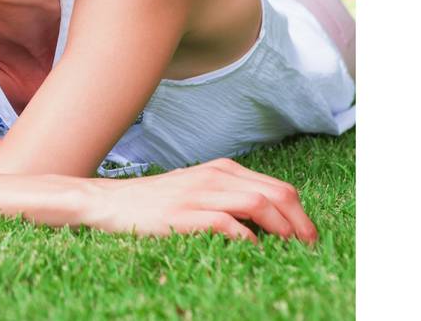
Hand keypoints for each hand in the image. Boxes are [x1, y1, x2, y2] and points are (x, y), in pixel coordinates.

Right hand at [82, 158, 316, 242]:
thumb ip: (228, 198)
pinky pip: (228, 223)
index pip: (277, 187)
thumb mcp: (197, 189)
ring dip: (283, 229)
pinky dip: (248, 238)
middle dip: (300, 222)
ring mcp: (200, 192)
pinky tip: (254, 251)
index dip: (300, 213)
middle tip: (309, 246)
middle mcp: (217, 176)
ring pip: (259, 204)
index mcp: (224, 170)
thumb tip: (265, 222)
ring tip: (291, 249)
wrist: (110, 201)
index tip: (308, 236)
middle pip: (277, 193)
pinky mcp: (184, 213)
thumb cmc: (155, 202)